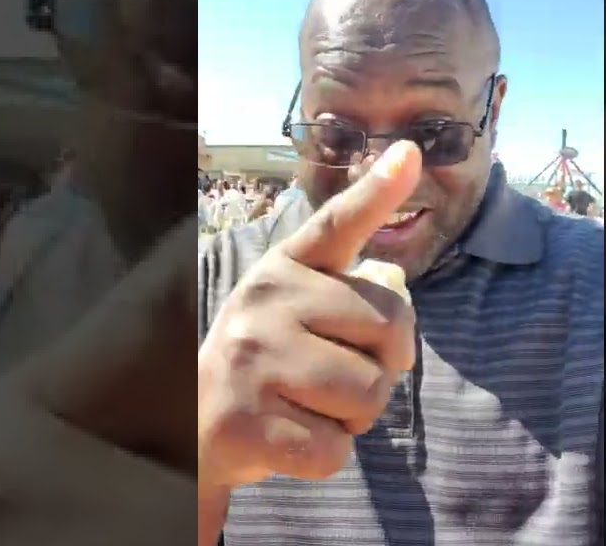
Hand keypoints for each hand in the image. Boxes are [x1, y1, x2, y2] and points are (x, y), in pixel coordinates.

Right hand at [17, 141, 420, 488]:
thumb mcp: (297, 309)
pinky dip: (329, 453)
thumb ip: (346, 294)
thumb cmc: (271, 361)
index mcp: (284, 266)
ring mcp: (254, 360)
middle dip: (385, 365)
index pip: (338, 223)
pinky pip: (338, 449)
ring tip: (313, 405)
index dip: (378, 191)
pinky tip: (294, 435)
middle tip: (343, 374)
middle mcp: (266, 300)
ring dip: (358, 415)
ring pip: (370, 394)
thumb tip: (398, 295)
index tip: (411, 153)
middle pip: (389, 329)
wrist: (195, 424)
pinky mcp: (247, 422)